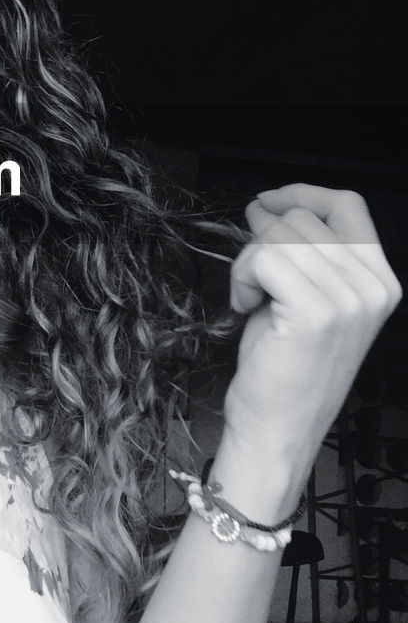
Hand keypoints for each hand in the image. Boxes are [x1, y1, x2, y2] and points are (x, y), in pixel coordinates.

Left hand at [223, 184, 400, 471]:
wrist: (278, 429)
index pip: (348, 205)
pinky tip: (246, 306)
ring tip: (252, 298)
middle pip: (303, 218)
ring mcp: (350, 299)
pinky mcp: (316, 312)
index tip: (269, 200)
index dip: (302, 194)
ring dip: (248, 262)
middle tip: (249, 270)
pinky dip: (241, 277)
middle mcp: (373, 288)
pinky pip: (262, 258)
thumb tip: (269, 209)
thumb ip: (304, 253)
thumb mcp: (307, 297)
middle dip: (262, 237)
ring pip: (278, 236)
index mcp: (380, 281)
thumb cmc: (285, 369)